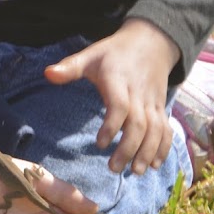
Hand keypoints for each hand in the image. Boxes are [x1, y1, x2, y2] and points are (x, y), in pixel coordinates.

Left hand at [44, 18, 179, 174]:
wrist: (151, 41)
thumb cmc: (114, 53)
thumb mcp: (91, 55)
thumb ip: (70, 67)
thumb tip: (47, 74)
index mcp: (119, 80)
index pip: (120, 105)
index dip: (111, 126)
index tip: (99, 144)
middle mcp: (139, 93)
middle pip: (139, 124)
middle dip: (128, 148)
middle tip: (114, 168)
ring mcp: (153, 102)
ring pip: (156, 130)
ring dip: (148, 152)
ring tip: (135, 172)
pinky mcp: (161, 108)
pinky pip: (166, 129)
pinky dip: (164, 147)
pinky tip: (154, 164)